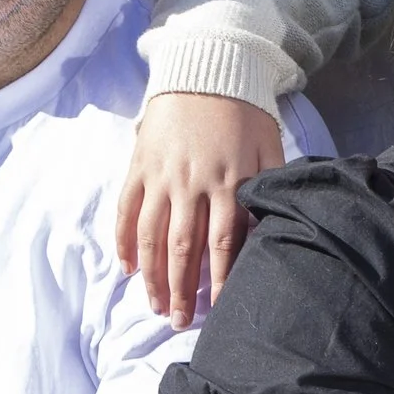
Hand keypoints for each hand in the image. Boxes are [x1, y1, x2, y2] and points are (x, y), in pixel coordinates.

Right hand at [115, 91, 283, 328]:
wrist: (207, 70)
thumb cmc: (245, 114)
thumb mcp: (270, 149)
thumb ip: (270, 190)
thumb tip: (270, 231)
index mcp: (229, 182)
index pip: (225, 242)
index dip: (222, 279)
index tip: (221, 310)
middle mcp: (192, 184)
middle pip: (185, 248)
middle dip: (183, 290)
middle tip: (180, 323)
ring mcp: (161, 176)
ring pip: (152, 235)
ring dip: (152, 276)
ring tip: (156, 306)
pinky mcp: (139, 166)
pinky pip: (126, 209)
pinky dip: (123, 240)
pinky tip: (127, 268)